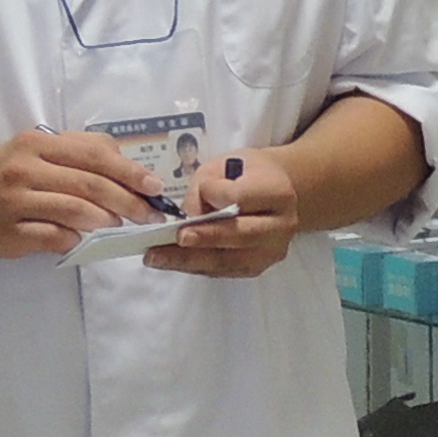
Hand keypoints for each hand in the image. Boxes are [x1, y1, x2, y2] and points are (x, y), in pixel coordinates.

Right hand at [0, 128, 165, 258]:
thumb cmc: (8, 174)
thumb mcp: (38, 151)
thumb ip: (79, 151)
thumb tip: (127, 166)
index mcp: (36, 143)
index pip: (93, 155)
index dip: (129, 171)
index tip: (155, 186)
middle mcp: (23, 169)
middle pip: (89, 184)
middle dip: (128, 201)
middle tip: (150, 214)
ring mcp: (14, 202)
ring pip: (75, 211)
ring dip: (105, 219)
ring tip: (119, 223)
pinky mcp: (10, 232)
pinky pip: (54, 237)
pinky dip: (76, 238)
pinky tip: (82, 237)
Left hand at [150, 150, 300, 278]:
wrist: (277, 193)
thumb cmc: (246, 174)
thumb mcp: (225, 166)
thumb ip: (204, 188)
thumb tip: (185, 220)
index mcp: (277, 193)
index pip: (244, 198)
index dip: (220, 194)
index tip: (203, 188)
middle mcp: (280, 227)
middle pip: (240, 235)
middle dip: (205, 238)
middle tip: (176, 237)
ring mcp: (270, 252)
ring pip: (228, 261)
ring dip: (190, 260)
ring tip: (157, 257)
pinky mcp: (256, 268)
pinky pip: (223, 270)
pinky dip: (195, 267)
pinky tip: (170, 262)